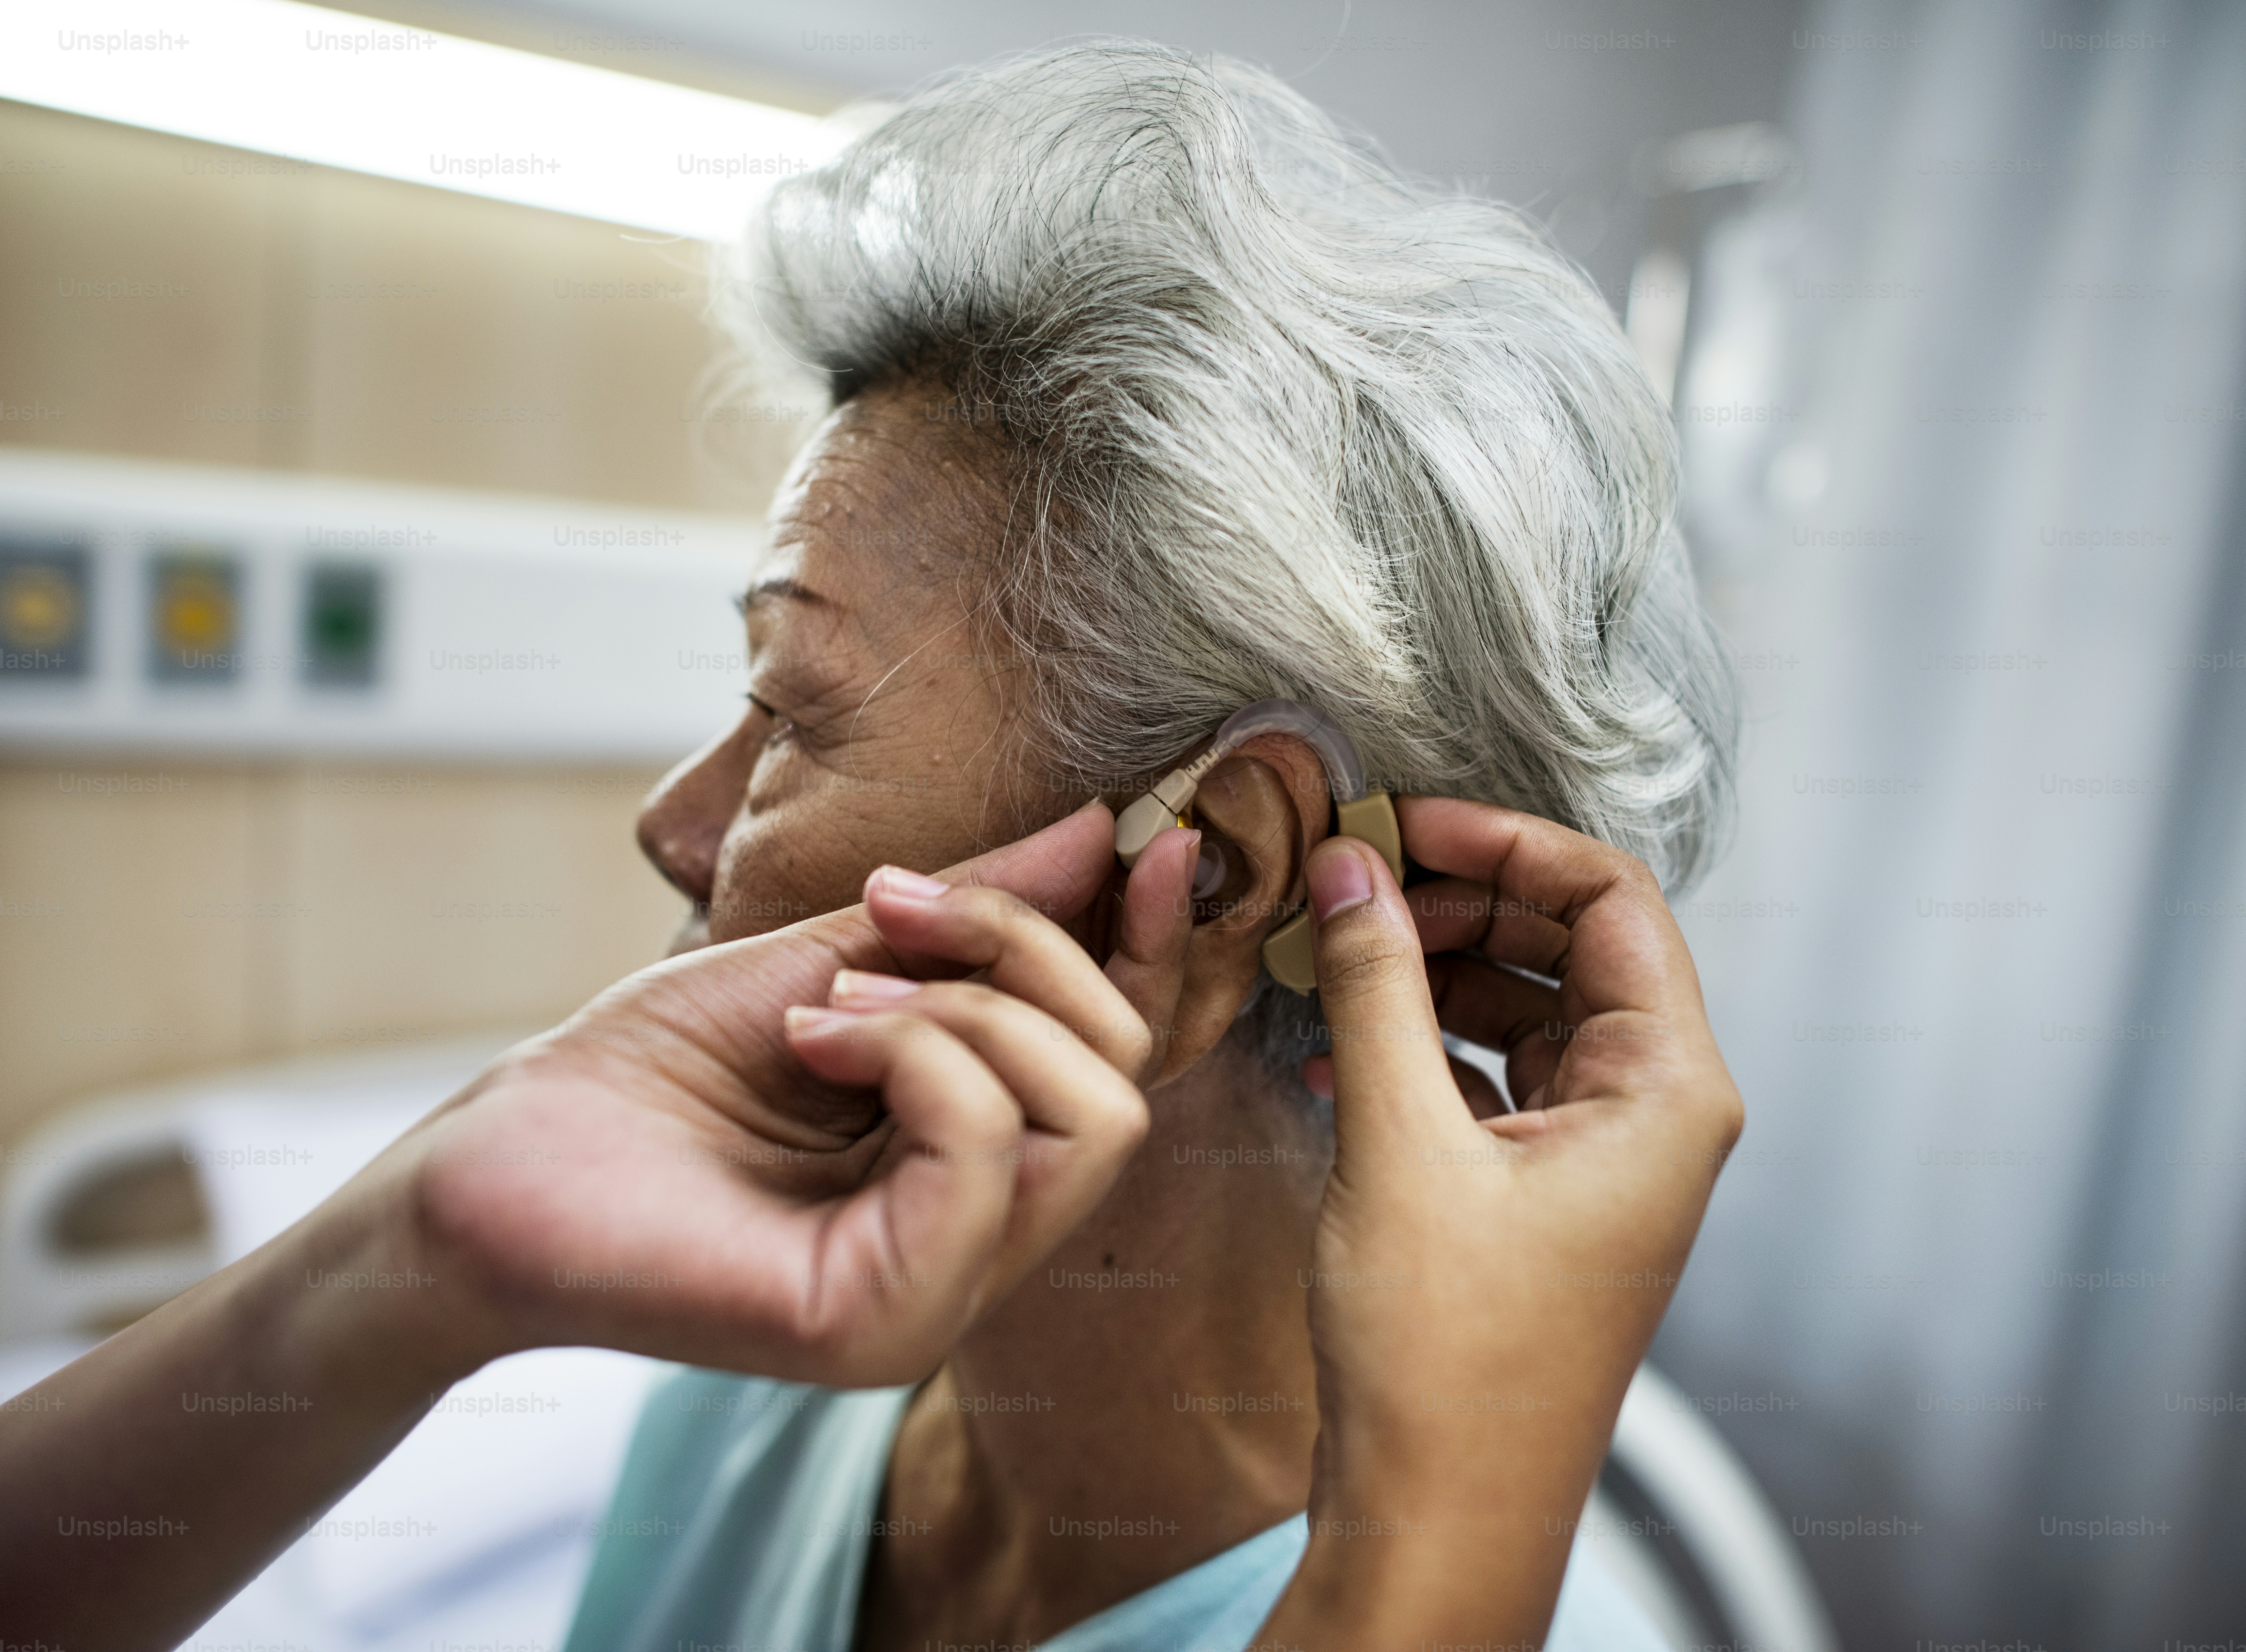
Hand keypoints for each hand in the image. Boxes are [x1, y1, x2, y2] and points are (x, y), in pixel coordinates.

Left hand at [403, 799, 1199, 1386]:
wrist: (501, 1160)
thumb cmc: (653, 1071)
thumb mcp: (831, 957)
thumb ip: (970, 917)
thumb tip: (1099, 832)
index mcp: (975, 1162)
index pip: (1125, 1064)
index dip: (1155, 949)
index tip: (1158, 837)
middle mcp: (982, 1242)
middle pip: (1124, 1079)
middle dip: (1025, 957)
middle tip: (888, 921)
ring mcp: (944, 1293)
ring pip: (1086, 1114)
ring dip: (960, 1009)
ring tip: (828, 1008)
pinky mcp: (888, 1319)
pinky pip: (985, 1151)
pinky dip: (914, 1058)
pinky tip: (813, 1044)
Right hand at [1264, 797, 1743, 1646]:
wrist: (1442, 1513)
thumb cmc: (1448, 1358)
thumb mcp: (1399, 1144)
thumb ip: (1377, 989)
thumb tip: (1351, 872)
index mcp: (1668, 1091)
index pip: (1609, 900)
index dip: (1505, 845)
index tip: (1405, 823)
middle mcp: (1653, 1113)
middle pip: (1570, 946)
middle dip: (1460, 904)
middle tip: (1354, 880)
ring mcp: (1601, 1155)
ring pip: (1525, 1009)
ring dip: (1431, 972)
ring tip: (1334, 951)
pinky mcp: (1544, 1190)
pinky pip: (1494, 1074)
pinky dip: (1423, 1043)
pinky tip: (1341, 1040)